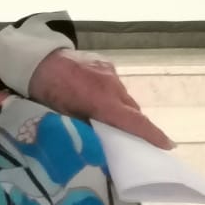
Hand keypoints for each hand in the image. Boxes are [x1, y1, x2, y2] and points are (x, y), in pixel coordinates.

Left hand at [29, 50, 173, 148]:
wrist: (38, 59)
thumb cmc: (47, 91)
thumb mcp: (65, 117)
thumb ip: (87, 129)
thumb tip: (100, 145)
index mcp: (103, 102)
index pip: (135, 122)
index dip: (153, 135)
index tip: (167, 145)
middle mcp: (112, 86)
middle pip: (133, 110)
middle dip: (135, 125)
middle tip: (132, 138)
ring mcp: (110, 72)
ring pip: (124, 97)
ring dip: (121, 109)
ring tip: (109, 118)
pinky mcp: (105, 63)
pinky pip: (115, 84)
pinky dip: (111, 94)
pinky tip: (96, 97)